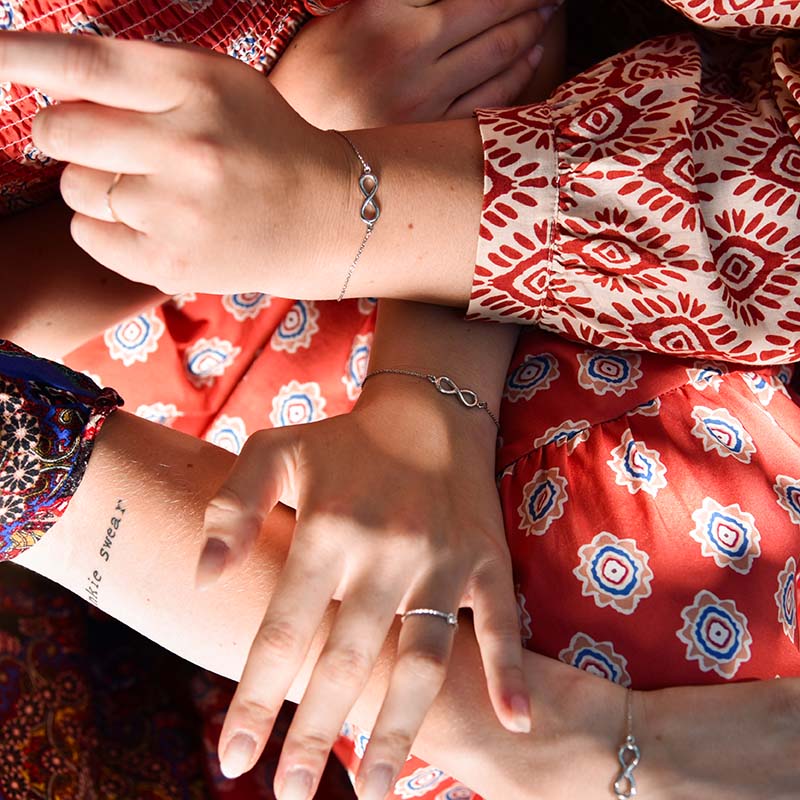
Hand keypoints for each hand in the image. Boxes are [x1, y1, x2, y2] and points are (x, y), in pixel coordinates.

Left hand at [0, 32, 349, 297]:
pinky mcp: (171, 263)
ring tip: (143, 188)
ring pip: (73, 187)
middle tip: (98, 141)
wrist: (325, 216)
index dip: (17, 57)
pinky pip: (89, 235)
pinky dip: (103, 226)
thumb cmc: (266, 143)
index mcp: (198, 87)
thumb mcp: (220, 84)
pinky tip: (146, 222)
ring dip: (91, 183)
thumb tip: (47, 79)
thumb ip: (142, 75)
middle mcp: (186, 146)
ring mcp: (178, 211)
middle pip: (61, 131)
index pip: (84, 65)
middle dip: (64, 133)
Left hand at [197, 378, 527, 798]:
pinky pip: (500, 624)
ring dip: (398, 730)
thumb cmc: (342, 442)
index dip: (256, 697)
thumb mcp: (275, 451)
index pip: (283, 629)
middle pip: (347, 660)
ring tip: (371, 792)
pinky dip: (507, 673)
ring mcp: (441, 560)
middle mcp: (385, 551)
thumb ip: (231, 506)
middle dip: (314, 735)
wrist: (427, 416)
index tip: (233, 759)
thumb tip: (201, 578)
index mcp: (328, 528)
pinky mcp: (484, 562)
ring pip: (421, 661)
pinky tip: (514, 725)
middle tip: (288, 797)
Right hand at [270, 0, 558, 128]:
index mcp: (378, 14)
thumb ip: (392, 3)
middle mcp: (406, 52)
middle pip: (490, 13)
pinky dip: (517, 76)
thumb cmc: (308, 79)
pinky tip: (529, 59)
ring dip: (530, 30)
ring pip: (498, 56)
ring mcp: (423, 99)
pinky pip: (489, 101)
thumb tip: (435, 2)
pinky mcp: (432, 136)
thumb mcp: (340, 18)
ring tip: (546, 15)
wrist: (288, 155)